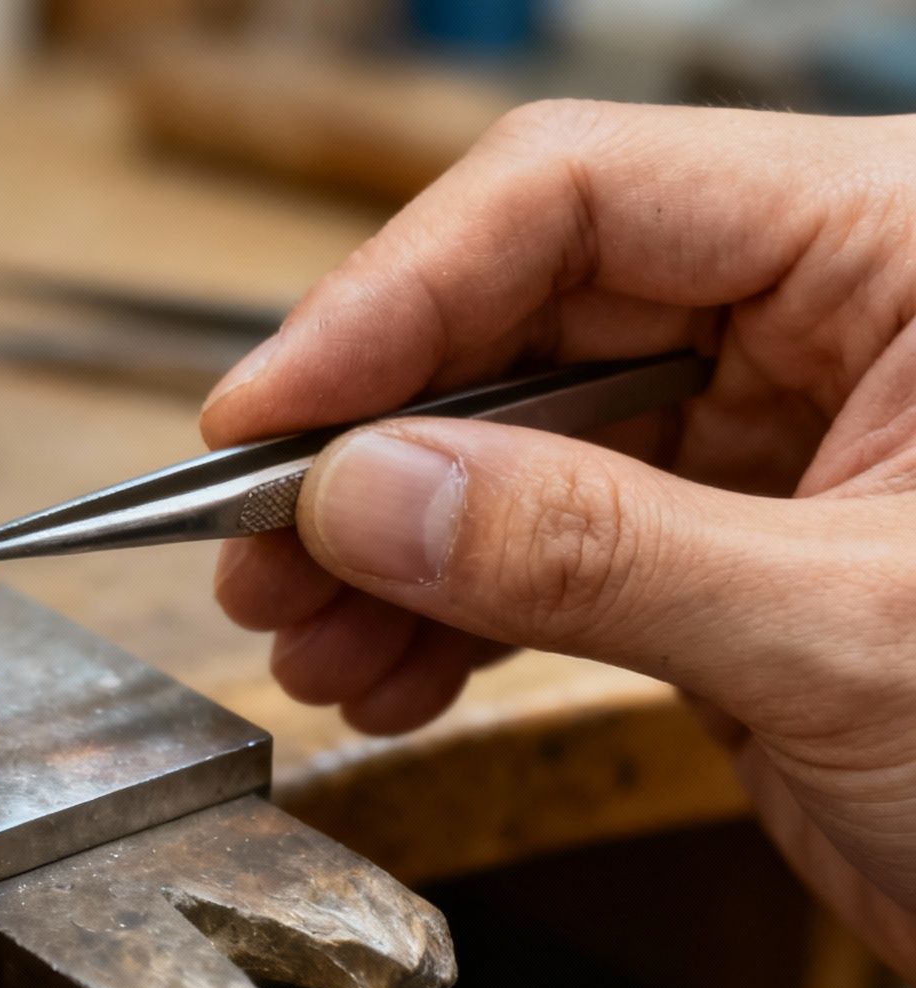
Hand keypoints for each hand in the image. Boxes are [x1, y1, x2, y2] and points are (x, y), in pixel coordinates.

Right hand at [200, 101, 915, 977]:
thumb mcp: (847, 637)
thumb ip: (590, 551)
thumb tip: (364, 492)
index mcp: (898, 243)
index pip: (579, 197)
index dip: (392, 298)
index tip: (266, 413)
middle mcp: (826, 311)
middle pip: (520, 316)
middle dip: (373, 447)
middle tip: (255, 544)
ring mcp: (769, 431)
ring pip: (515, 441)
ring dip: (390, 546)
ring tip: (303, 635)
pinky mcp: (730, 544)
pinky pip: (549, 543)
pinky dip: (454, 610)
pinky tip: (387, 670)